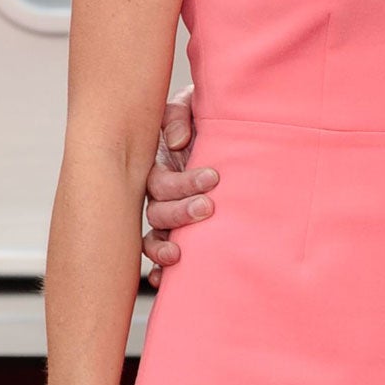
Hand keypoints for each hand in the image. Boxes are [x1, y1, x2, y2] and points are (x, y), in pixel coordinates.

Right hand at [141, 87, 216, 284]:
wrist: (231, 127)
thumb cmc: (207, 116)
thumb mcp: (194, 105)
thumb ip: (180, 115)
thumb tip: (177, 142)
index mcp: (158, 161)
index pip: (160, 180)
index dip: (183, 183)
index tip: (214, 177)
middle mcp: (158, 190)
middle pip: (157, 211)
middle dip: (180, 212)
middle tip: (208, 207)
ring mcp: (165, 212)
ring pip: (154, 235)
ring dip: (163, 246)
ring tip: (180, 253)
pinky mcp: (176, 229)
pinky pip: (159, 254)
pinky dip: (158, 269)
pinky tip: (163, 279)